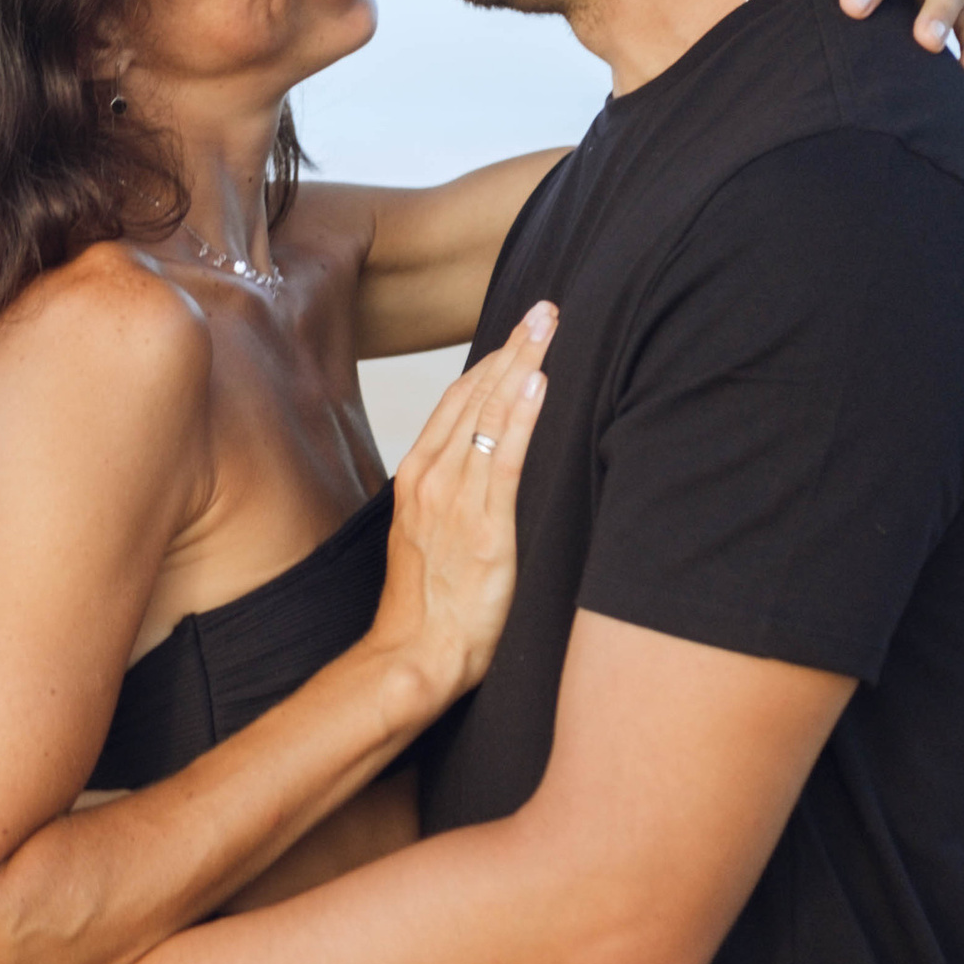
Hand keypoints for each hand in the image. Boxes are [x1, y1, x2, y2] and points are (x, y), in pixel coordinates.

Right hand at [368, 302, 554, 704]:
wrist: (415, 655)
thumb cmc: (429, 607)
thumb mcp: (433, 538)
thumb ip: (455, 497)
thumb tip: (486, 471)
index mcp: (417, 476)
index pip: (457, 402)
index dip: (490, 362)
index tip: (518, 332)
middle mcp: (432, 478)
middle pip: (475, 396)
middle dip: (511, 347)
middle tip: (544, 308)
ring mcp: (455, 499)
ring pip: (491, 415)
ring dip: (522, 364)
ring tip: (549, 325)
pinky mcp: (485, 526)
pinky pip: (506, 458)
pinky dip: (522, 415)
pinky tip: (539, 382)